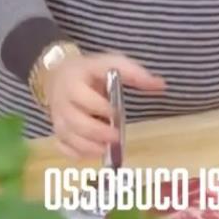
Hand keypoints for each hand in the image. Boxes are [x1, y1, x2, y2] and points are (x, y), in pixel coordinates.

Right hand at [45, 49, 165, 156]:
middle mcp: (62, 101)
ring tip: (107, 149)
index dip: (99, 107)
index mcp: (75, 81)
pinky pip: (62, 147)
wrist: (60, 73)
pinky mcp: (57, 131)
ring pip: (67, 137)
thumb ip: (134, 74)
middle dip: (96, 132)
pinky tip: (93, 153)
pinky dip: (76, 154)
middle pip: (74, 121)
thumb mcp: (111, 63)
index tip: (116, 113)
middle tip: (116, 137)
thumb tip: (161, 85)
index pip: (83, 97)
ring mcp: (58, 118)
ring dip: (87, 147)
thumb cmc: (91, 71)